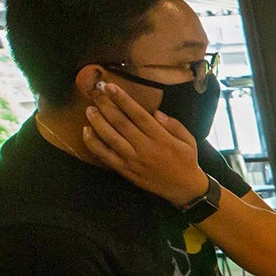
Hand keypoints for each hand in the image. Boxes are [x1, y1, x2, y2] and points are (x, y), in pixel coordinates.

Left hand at [82, 82, 208, 206]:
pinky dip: (93, 143)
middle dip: (106, 106)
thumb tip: (155, 112)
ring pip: (110, 137)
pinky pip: (105, 156)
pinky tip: (86, 131)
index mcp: (161, 138)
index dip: (123, 100)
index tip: (111, 87)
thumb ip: (173, 124)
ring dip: (97, 122)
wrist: (184, 189)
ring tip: (89, 109)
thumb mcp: (188, 140)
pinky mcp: (125, 170)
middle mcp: (145, 148)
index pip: (138, 114)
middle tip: (96, 93)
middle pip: (121, 123)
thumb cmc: (187, 161)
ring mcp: (133, 160)